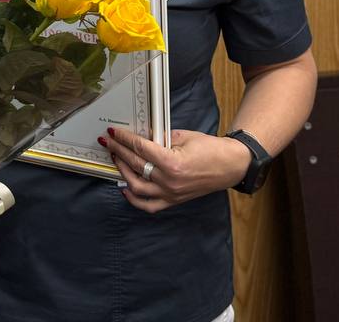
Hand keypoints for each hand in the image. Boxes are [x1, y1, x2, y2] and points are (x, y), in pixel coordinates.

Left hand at [103, 127, 251, 213]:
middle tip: (108, 142)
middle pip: (135, 165)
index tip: (113, 132)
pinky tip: (125, 189)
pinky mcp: (173, 201)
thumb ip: (160, 138)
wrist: (230, 166)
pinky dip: (134, 199)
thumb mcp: (183, 136)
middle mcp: (169, 181)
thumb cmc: (210, 149)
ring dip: (122, 171)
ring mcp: (171, 194)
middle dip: (118, 151)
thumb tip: (140, 137)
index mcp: (172, 162)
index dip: (124, 139)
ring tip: (116, 158)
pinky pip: (149, 205)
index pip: (140, 148)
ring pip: (136, 187)